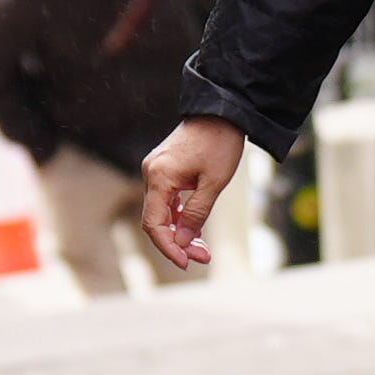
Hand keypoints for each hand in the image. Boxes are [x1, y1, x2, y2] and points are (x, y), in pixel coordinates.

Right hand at [140, 115, 244, 271]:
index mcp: (159, 177)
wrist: (223, 111)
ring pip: (163, 212)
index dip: (168, 247)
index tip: (186, 263)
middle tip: (203, 257)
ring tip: (202, 249)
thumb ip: (196, 214)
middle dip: (178, 243)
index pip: (154, 224)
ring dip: (180, 231)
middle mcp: (151, 173)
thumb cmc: (221, 144)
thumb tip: (181, 242)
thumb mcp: (214, 183)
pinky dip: (181, 216)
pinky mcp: (165, 169)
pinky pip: (168, 200)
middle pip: (157, 220)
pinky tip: (194, 230)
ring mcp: (156, 170)